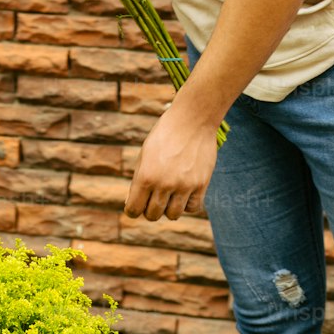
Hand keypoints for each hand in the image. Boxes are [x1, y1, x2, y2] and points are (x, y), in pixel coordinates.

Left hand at [124, 99, 219, 222]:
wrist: (192, 119)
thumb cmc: (165, 135)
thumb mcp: (145, 154)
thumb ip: (139, 180)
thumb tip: (133, 205)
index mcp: (145, 175)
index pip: (134, 210)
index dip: (133, 210)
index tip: (137, 206)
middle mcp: (163, 183)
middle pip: (153, 215)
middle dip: (151, 210)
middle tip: (154, 198)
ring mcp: (183, 185)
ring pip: (173, 215)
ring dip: (169, 208)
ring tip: (170, 195)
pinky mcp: (200, 185)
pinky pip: (192, 208)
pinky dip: (187, 204)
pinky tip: (185, 193)